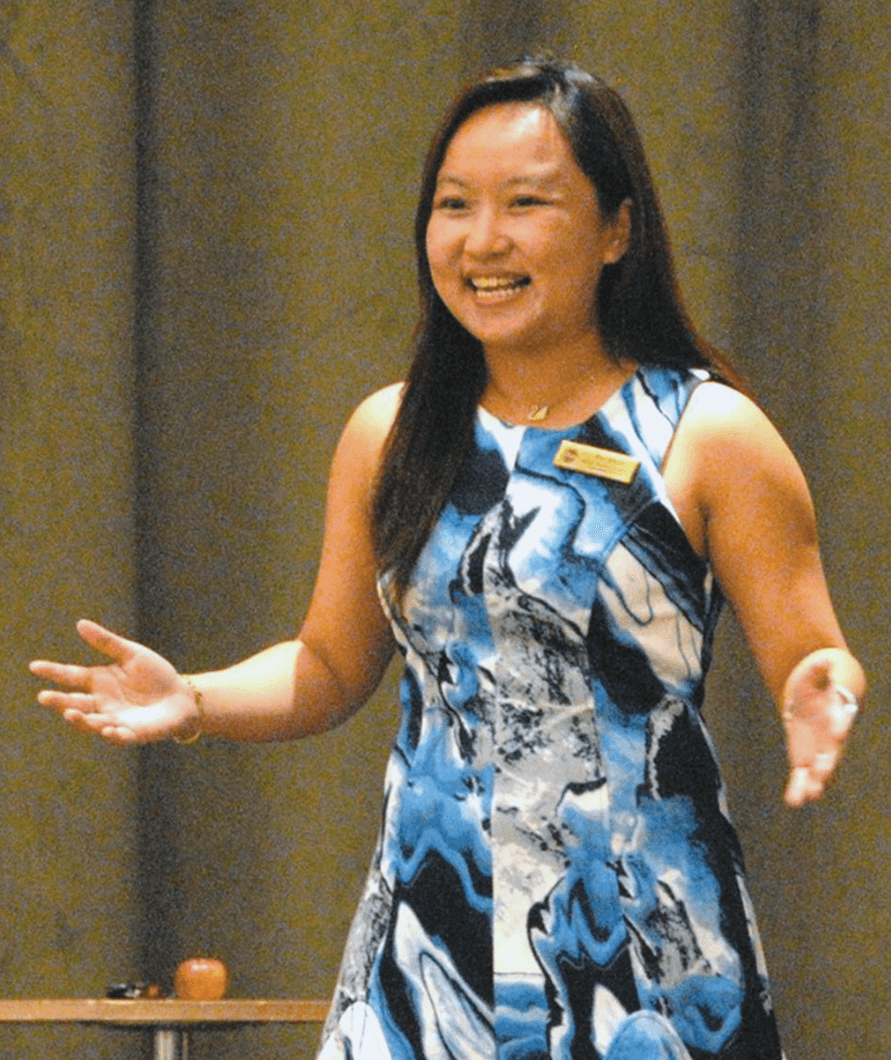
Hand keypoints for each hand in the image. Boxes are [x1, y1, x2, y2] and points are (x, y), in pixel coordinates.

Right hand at [30, 620, 197, 745]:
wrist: (181, 696)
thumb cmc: (155, 675)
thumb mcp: (131, 654)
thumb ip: (107, 642)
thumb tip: (80, 624)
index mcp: (98, 681)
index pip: (70, 676)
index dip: (53, 671)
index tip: (34, 666)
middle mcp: (100, 702)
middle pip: (74, 702)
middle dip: (59, 702)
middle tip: (44, 697)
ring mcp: (113, 719)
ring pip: (90, 723)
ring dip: (80, 720)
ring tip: (70, 713)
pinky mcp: (131, 733)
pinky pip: (118, 736)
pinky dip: (112, 734)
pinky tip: (108, 728)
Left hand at [782, 653, 859, 807]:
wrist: (818, 692)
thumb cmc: (823, 678)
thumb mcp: (821, 669)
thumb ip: (823, 668)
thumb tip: (825, 660)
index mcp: (839, 712)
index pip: (843, 720)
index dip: (840, 726)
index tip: (838, 732)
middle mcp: (832, 736)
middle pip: (833, 752)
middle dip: (828, 763)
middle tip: (823, 773)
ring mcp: (819, 749)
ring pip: (819, 770)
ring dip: (815, 782)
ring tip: (810, 795)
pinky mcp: (804, 757)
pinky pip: (801, 775)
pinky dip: (797, 787)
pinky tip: (793, 801)